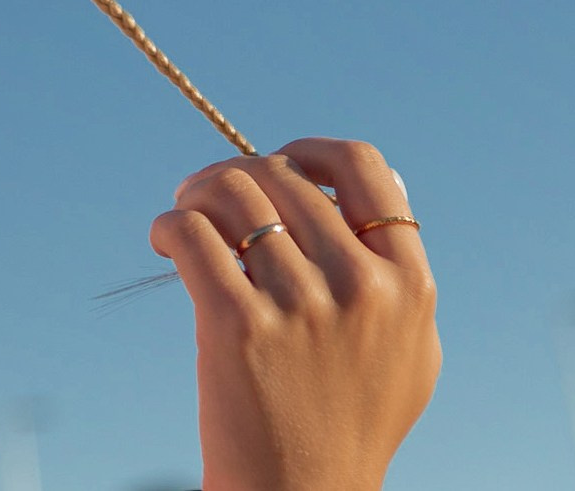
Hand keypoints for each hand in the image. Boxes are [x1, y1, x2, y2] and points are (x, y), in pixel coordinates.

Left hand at [150, 138, 439, 490]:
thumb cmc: (352, 421)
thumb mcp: (410, 349)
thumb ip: (400, 272)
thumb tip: (377, 186)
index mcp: (409, 284)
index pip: (365, 169)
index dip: (313, 153)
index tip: (280, 162)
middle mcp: (361, 287)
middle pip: (283, 176)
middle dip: (236, 173)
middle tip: (208, 196)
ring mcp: (300, 305)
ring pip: (233, 191)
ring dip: (197, 191)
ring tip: (185, 214)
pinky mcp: (237, 325)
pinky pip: (191, 233)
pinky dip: (168, 225)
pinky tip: (165, 243)